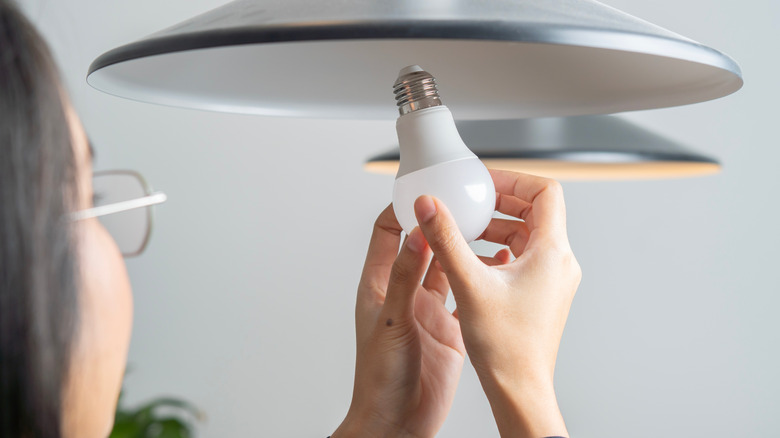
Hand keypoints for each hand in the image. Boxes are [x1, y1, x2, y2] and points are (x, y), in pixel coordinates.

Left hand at [333, 205, 469, 437]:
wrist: (397, 421)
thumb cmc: (380, 378)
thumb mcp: (393, 320)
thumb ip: (405, 277)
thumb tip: (417, 234)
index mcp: (379, 285)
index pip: (386, 232)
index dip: (401, 208)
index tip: (424, 190)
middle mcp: (404, 292)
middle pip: (422, 245)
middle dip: (441, 223)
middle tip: (465, 202)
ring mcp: (428, 310)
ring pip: (449, 267)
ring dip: (465, 249)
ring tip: (489, 228)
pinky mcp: (450, 329)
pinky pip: (468, 295)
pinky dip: (481, 279)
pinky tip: (498, 267)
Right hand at [413, 170, 580, 437]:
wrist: (519, 390)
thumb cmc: (505, 348)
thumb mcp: (468, 283)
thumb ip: (446, 239)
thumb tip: (429, 206)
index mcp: (551, 253)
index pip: (546, 192)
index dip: (515, 180)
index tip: (487, 183)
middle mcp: (559, 263)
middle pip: (537, 212)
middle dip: (502, 203)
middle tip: (473, 202)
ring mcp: (552, 280)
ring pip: (529, 236)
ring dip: (499, 227)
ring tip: (468, 230)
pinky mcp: (542, 295)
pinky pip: (524, 258)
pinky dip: (501, 250)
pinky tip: (474, 260)